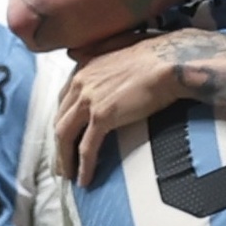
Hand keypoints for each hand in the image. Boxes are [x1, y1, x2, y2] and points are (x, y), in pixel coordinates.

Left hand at [58, 36, 198, 183]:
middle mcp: (79, 82)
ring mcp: (89, 100)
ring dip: (65, 159)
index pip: (64, 101)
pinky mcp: (102, 116)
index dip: (62, 121)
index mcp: (82, 68)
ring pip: (66, 135)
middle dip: (58, 144)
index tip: (64, 138)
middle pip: (60, 119)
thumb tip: (73, 52)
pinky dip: (83, 166)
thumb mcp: (114, 45)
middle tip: (60, 164)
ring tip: (69, 177)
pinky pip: (87, 148)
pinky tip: (85, 180)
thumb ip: (92, 50)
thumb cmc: (152, 53)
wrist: (168, 62)